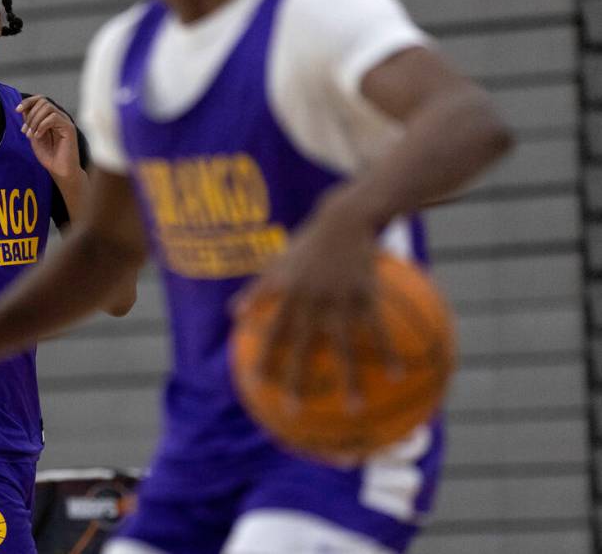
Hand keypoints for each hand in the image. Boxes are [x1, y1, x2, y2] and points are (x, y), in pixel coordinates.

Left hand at [17, 96, 80, 178]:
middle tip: (26, 130)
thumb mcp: (34, 136)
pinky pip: (54, 117)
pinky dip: (42, 126)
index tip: (17, 110)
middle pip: (43, 101)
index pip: (40, 100)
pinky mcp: (69, 128)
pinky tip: (38, 136)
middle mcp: (59, 117)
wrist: (60, 171)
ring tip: (31, 134)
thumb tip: (23, 109)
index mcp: (51, 118)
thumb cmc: (49, 156)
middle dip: (30, 114)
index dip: (28, 102)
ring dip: (35, 120)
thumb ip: (30, 123)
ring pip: (48, 107)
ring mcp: (65, 121)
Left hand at [232, 187, 395, 408]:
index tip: (256, 384)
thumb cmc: (307, 244)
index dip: (263, 356)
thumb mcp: (277, 263)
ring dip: (349, 380)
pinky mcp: (367, 295)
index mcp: (289, 295)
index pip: (271, 331)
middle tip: (293, 411)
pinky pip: (378, 330)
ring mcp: (341, 300)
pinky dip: (388, 353)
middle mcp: (312, 301)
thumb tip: (234, 315)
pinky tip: (396, 377)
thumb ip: (257, 291)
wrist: (344, 219)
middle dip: (297, 379)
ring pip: (344, 347)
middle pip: (303, 347)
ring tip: (354, 409)